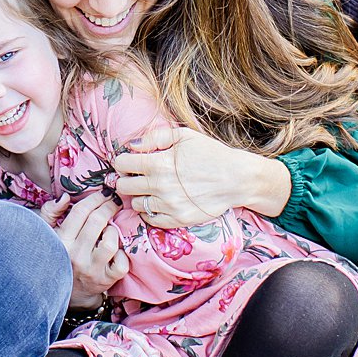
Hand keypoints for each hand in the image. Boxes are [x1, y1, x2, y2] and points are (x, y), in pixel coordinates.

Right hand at [42, 193, 129, 306]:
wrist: (68, 290)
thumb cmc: (60, 255)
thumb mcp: (48, 233)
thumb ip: (51, 212)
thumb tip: (66, 197)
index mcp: (61, 240)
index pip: (80, 211)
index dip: (96, 198)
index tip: (105, 192)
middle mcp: (75, 255)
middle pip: (97, 222)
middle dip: (110, 206)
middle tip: (116, 201)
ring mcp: (91, 270)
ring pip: (110, 243)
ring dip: (114, 231)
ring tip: (111, 229)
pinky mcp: (105, 281)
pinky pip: (121, 264)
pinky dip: (123, 255)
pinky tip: (117, 250)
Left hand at [113, 124, 290, 227]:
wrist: (236, 179)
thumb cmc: (211, 154)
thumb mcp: (184, 136)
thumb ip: (155, 137)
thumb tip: (132, 145)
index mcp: (159, 163)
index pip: (121, 164)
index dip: (123, 161)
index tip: (130, 162)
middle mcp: (160, 186)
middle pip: (123, 186)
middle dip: (126, 179)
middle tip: (137, 176)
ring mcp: (168, 206)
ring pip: (135, 204)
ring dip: (139, 196)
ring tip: (152, 189)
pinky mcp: (177, 220)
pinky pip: (150, 220)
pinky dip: (150, 212)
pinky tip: (159, 202)